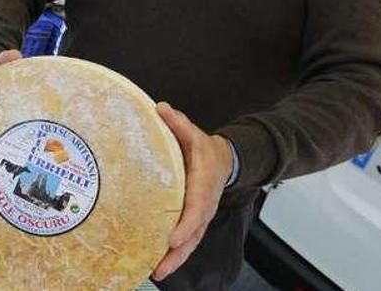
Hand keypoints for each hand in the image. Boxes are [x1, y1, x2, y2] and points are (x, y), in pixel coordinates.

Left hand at [152, 102, 234, 280]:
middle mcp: (203, 206)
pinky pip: (186, 241)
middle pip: (193, 234)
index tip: (173, 239)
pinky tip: (158, 266)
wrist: (223, 161)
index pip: (196, 209)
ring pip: (190, 243)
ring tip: (157, 273)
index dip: (186, 225)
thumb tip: (161, 108)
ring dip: (175, 260)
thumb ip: (178, 122)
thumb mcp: (193, 133)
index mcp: (202, 186)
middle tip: (160, 268)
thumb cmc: (204, 149)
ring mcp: (200, 216)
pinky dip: (174, 255)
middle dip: (178, 253)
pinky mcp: (194, 222)